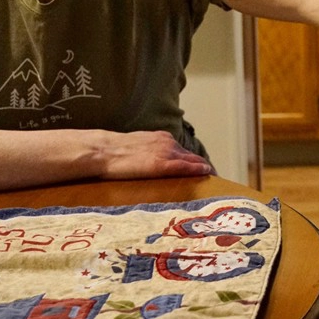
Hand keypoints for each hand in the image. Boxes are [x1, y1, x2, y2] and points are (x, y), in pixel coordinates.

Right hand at [95, 130, 211, 179]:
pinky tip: (206, 173)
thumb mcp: (137, 148)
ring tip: (214, 180)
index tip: (205, 171)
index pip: (184, 151)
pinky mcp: (162, 164)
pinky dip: (197, 169)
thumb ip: (149, 153)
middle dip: (203, 167)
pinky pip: (185, 166)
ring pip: (192, 161)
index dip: (195, 161)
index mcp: (161, 139)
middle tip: (215, 178)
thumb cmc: (114, 152)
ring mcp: (166, 152)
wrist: (103, 151)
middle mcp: (168, 143)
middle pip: (192, 156)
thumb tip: (151, 163)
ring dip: (203, 170)